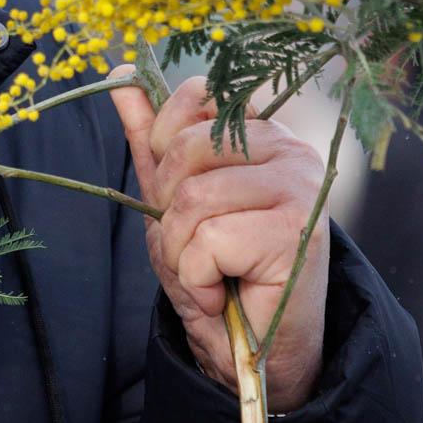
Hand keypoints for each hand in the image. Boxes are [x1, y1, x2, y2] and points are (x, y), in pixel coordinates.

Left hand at [110, 72, 329, 411]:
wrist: (254, 349)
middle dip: (169, 210)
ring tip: (208, 273)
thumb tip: (122, 73)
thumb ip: (151, 137)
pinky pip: (209, 239)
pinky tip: (222, 291)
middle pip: (186, 151)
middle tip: (196, 247)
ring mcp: (300, 187)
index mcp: (262, 132)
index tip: (182, 195)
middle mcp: (291, 149)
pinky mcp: (297, 232)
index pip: (196, 95)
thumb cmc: (217, 270)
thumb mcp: (170, 199)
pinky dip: (198, 277)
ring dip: (181, 251)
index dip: (167, 146)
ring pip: (194, 199)